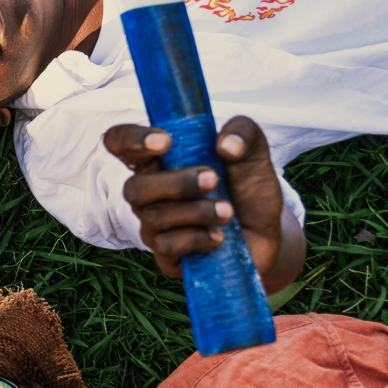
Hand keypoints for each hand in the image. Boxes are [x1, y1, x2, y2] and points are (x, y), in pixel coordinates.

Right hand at [105, 115, 284, 281]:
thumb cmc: (249, 187)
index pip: (120, 142)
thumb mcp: (253, 151)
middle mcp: (150, 192)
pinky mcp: (166, 255)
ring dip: (196, 211)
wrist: (267, 232)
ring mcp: (154, 225)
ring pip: (154, 217)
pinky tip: (220, 236)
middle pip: (134, 187)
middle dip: (175, 183)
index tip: (165, 142)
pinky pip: (167, 246)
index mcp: (160, 159)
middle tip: (213, 180)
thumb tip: (226, 145)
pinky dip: (198, 238)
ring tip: (228, 211)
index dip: (130, 139)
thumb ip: (243, 132)